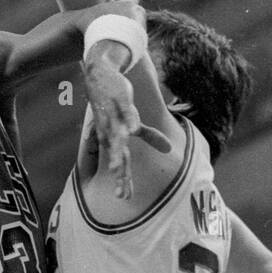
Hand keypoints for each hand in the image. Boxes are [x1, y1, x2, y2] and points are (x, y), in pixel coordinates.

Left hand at [83, 58, 169, 199]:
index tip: (126, 198)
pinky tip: (133, 131)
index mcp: (115, 139)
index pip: (122, 164)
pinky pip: (126, 113)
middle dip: (119, 174)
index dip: (123, 180)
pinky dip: (130, 121)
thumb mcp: (134, 121)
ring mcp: (115, 117)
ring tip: (117, 168)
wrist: (103, 75)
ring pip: (117, 137)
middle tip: (119, 193)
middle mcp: (112, 132)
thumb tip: (168, 150)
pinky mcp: (121, 102)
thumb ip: (150, 137)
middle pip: (117, 156)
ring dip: (118, 152)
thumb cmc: (116, 102)